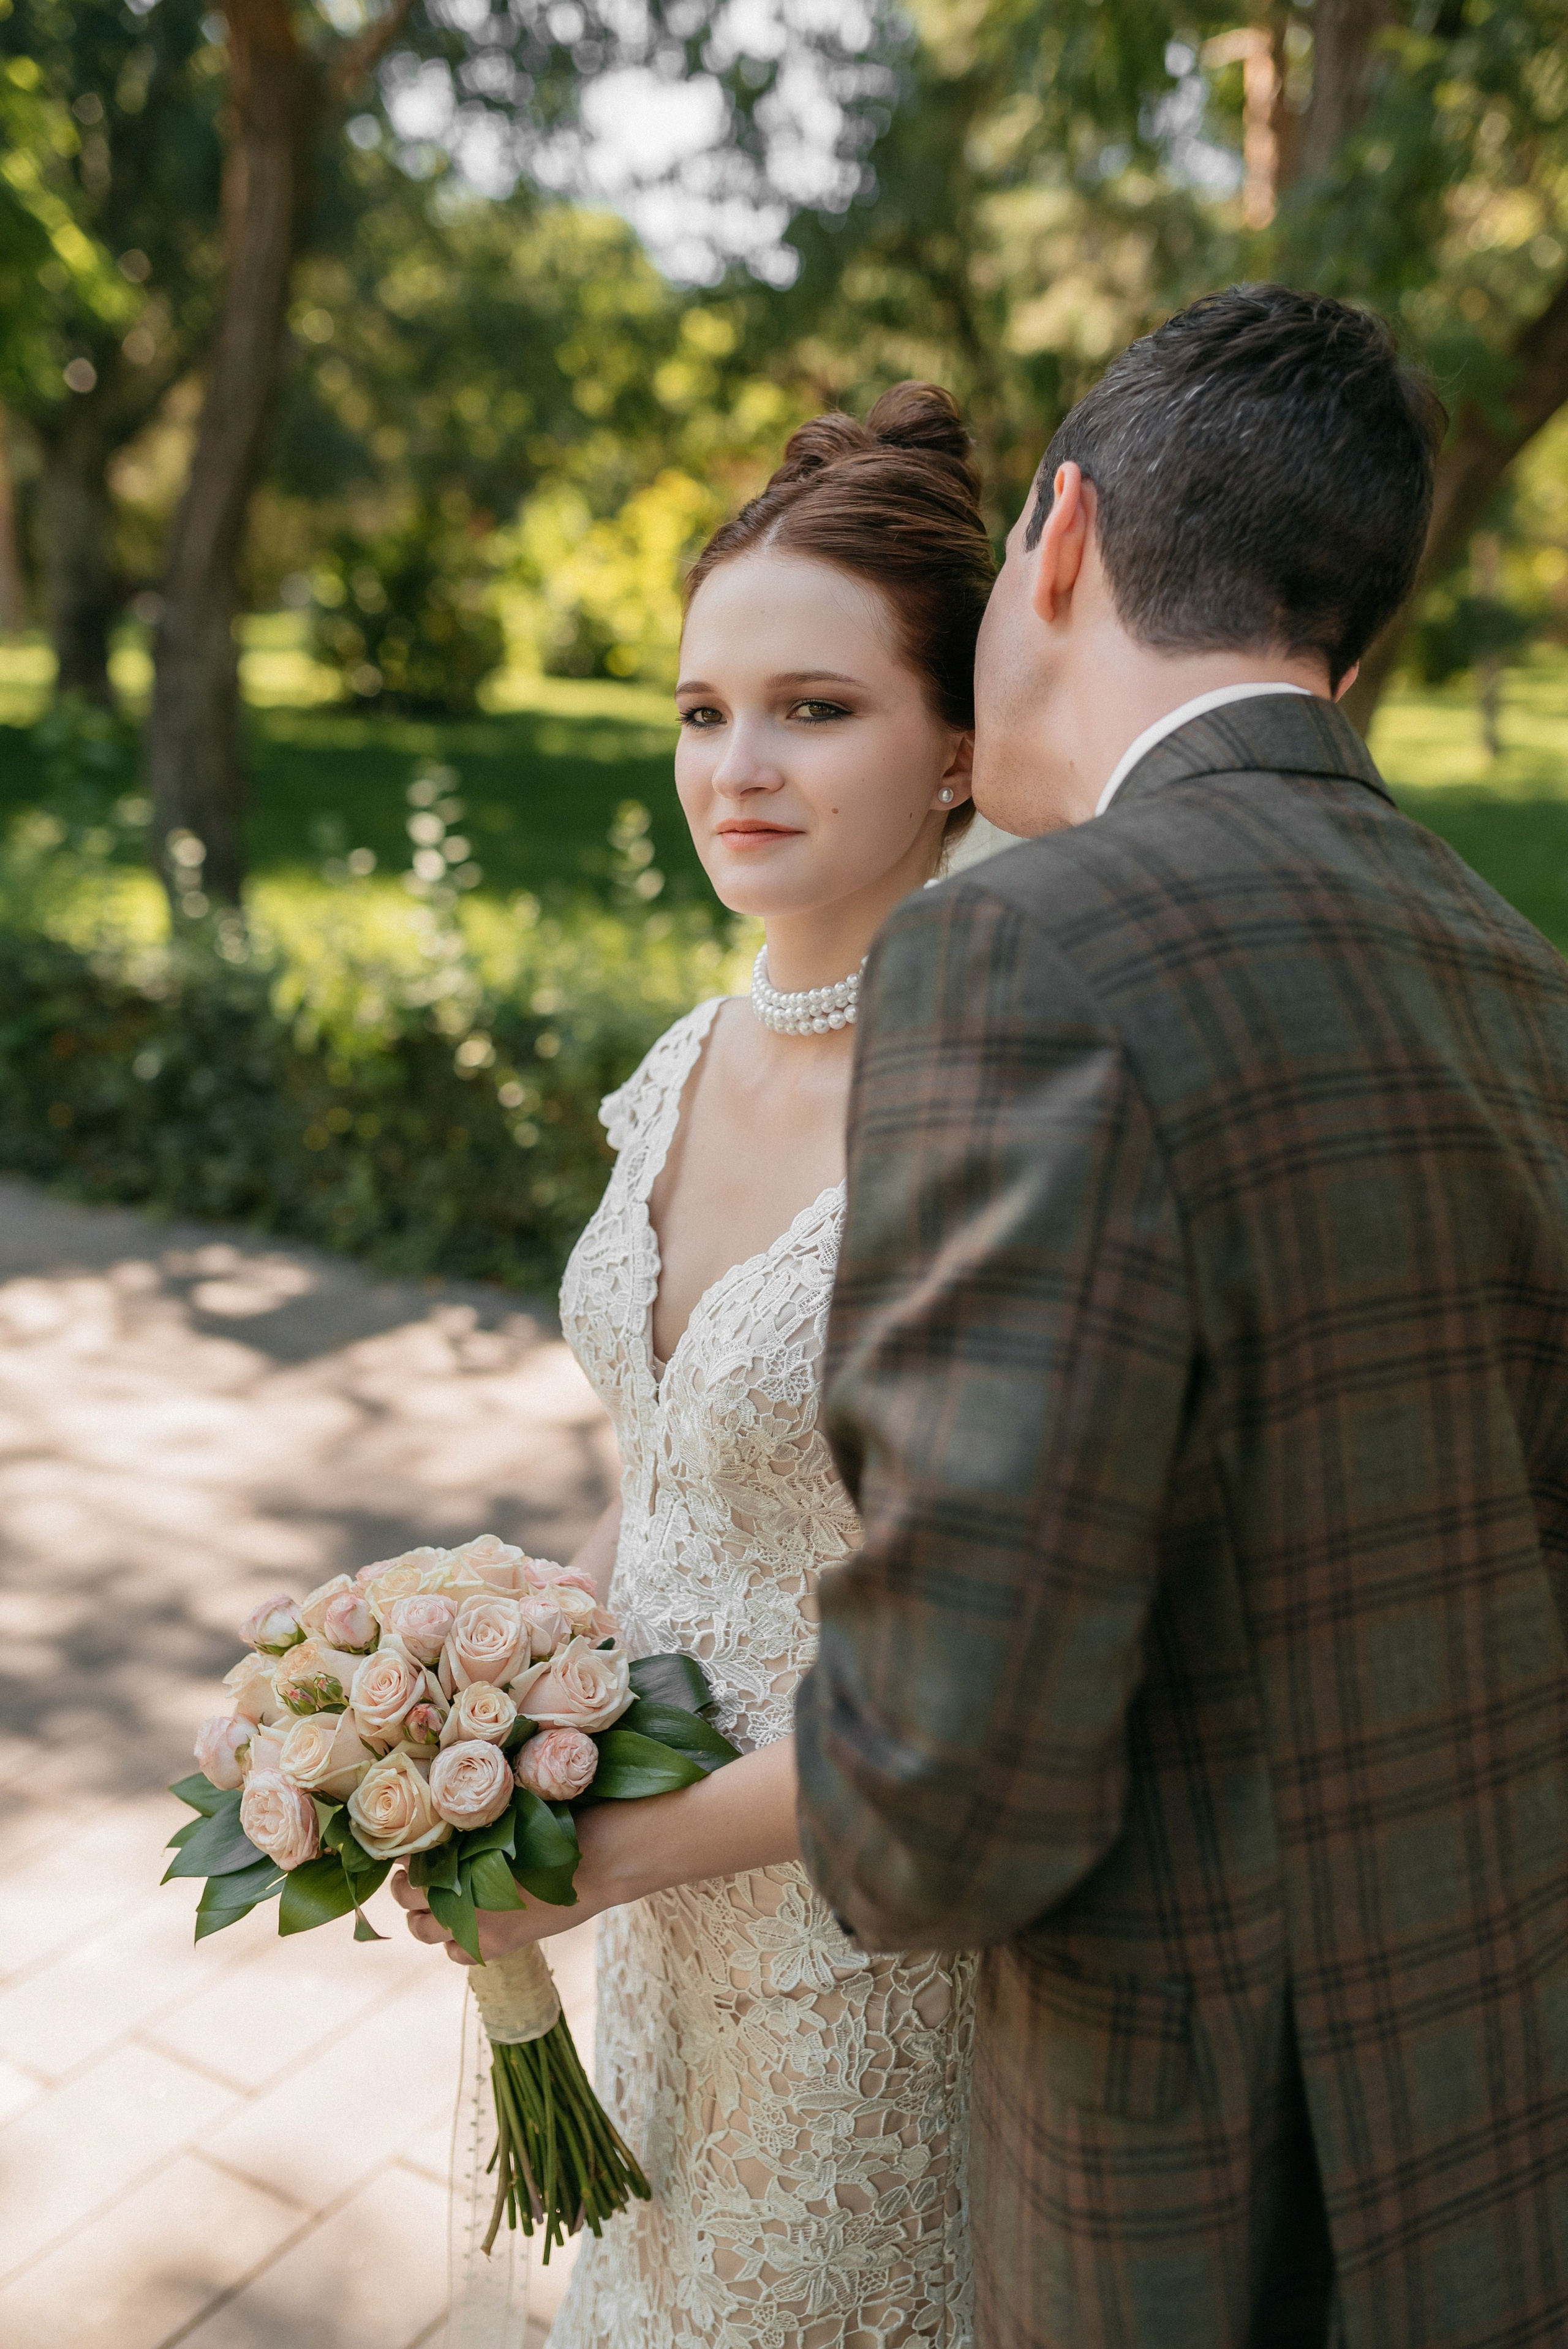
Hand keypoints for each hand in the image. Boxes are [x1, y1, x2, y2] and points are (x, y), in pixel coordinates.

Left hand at [389, 1809, 635, 1966]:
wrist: (602, 1857)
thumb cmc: (562, 1820)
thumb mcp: (511, 1813)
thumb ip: (476, 1826)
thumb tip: (450, 1821)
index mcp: (460, 1852)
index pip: (411, 1858)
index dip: (406, 1854)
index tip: (410, 1845)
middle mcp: (459, 1890)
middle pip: (408, 1895)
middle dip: (405, 1885)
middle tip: (409, 1874)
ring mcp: (475, 1922)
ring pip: (422, 1930)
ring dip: (421, 1916)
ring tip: (428, 1903)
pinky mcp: (497, 1944)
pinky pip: (457, 1953)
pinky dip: (454, 1943)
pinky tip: (463, 1928)